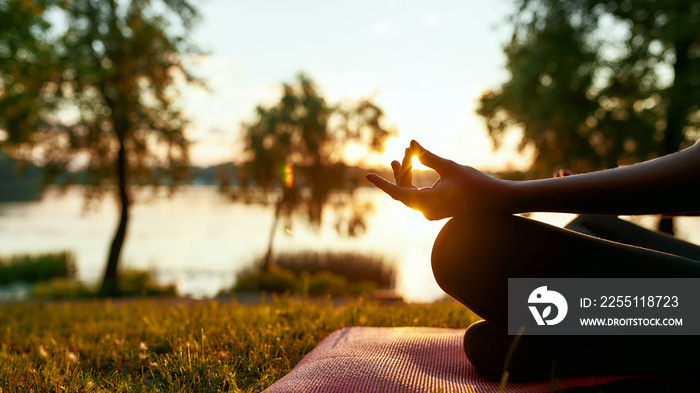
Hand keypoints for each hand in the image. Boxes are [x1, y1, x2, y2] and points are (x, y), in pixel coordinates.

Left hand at [366, 141, 513, 219]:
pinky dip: (414, 181)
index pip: (398, 192)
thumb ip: (427, 156)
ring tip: (403, 156)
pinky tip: (412, 167)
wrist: (496, 200)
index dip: (382, 183)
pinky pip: (418, 195)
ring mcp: (431, 212)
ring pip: (410, 192)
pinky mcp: (436, 209)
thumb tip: (410, 143)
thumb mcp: (449, 167)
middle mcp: (426, 211)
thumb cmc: (474, 183)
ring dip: (406, 175)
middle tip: (404, 152)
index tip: (367, 176)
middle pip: (404, 190)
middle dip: (401, 170)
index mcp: (427, 203)